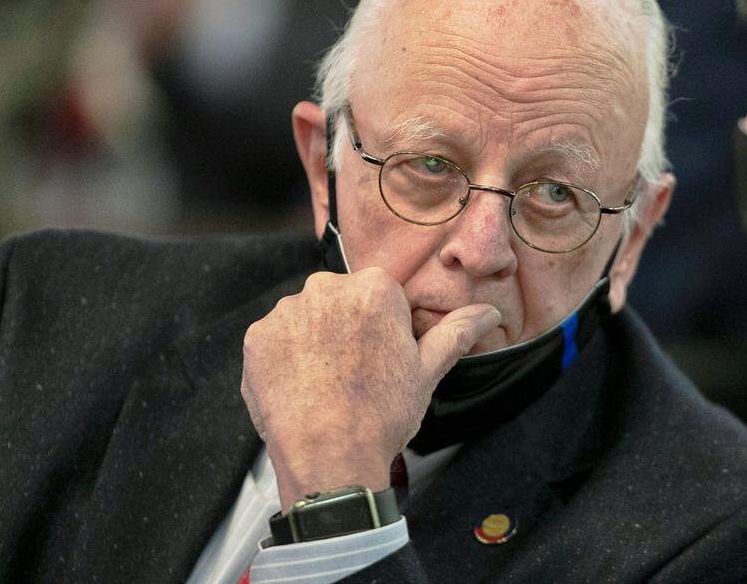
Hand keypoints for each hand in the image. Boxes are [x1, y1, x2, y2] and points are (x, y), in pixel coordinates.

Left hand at [241, 267, 500, 510]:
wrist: (328, 457)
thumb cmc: (382, 414)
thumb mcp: (428, 371)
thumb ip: (457, 332)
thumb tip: (489, 312)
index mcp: (374, 289)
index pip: (382, 296)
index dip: (385, 329)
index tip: (383, 359)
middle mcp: (326, 288)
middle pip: (342, 301)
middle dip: (349, 328)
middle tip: (357, 374)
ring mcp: (287, 312)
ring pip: (308, 318)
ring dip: (315, 341)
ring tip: (327, 384)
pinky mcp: (257, 337)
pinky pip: (276, 339)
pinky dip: (286, 358)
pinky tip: (302, 387)